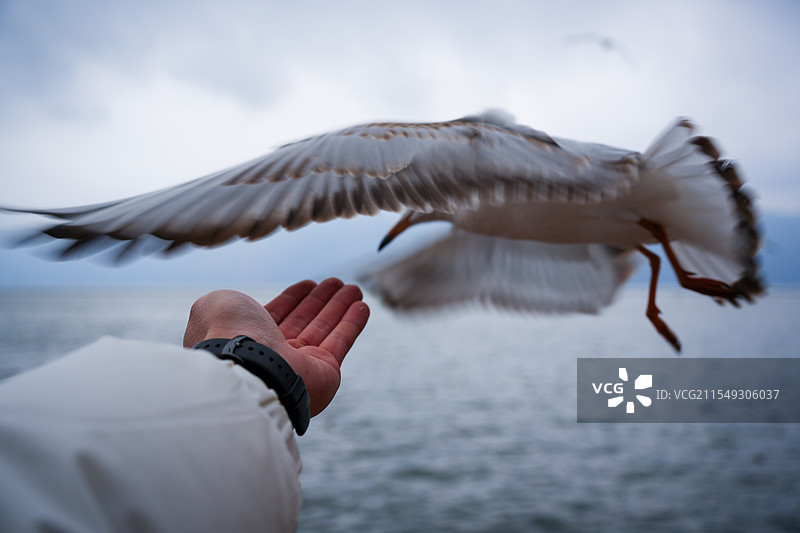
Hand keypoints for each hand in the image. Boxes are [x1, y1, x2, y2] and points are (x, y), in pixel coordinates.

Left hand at [183, 278, 369, 416]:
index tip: (309, 283)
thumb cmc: (227, 333)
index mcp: (246, 339)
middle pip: (304, 320)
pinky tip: (361, 306)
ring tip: (354, 287)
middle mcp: (272, 354)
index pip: (277, 315)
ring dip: (340, 307)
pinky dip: (352, 324)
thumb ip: (227, 302)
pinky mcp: (325, 374)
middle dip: (321, 300)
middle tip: (337, 282)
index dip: (294, 298)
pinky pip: (341, 343)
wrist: (245, 367)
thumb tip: (235, 309)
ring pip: (325, 329)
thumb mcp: (216, 305)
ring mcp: (299, 365)